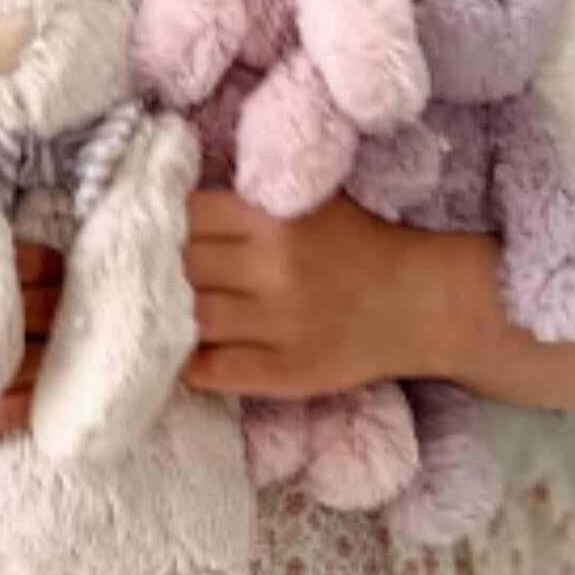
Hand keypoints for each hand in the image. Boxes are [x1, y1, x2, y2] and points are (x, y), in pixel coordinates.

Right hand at [0, 178, 62, 439]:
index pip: (29, 266)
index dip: (53, 266)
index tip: (62, 267)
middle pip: (34, 316)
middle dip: (59, 305)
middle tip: (71, 303)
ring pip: (21, 369)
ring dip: (53, 352)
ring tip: (64, 339)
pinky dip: (26, 404)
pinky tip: (45, 387)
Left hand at [181, 189, 463, 398]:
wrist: (422, 303)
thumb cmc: (358, 245)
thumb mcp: (307, 202)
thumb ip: (246, 204)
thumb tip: (164, 210)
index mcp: (276, 217)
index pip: (188, 214)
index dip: (167, 224)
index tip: (159, 234)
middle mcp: (275, 268)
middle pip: (181, 267)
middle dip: (162, 271)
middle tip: (151, 277)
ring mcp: (280, 325)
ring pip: (189, 320)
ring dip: (167, 319)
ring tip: (159, 316)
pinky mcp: (286, 372)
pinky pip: (211, 371)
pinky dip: (187, 365)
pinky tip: (181, 356)